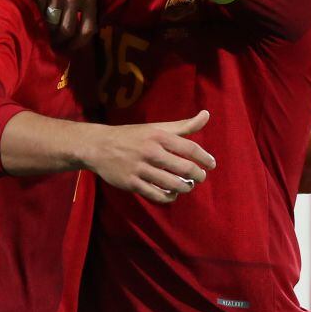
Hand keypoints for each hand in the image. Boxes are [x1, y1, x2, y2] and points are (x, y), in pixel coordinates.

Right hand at [14, 0, 97, 49]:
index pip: (88, 29)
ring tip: (45, 38)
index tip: (71, 48)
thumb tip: (88, 30)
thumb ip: (87, 3)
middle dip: (62, 43)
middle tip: (55, 46)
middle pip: (69, 30)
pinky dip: (37, 23)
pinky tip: (36, 25)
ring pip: (53, 25)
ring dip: (49, 36)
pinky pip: (39, 14)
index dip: (79, 44)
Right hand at [82, 111, 214, 204]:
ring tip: (187, 185)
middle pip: (184, 168)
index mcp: (158, 135)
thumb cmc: (132, 136)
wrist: (98, 146)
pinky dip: (168, 197)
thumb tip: (206, 114)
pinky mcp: (131, 183)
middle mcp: (150, 151)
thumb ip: (183, 125)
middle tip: (200, 177)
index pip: (190, 148)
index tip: (211, 164)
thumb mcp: (156, 127)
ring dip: (185, 187)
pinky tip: (172, 194)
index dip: (205, 158)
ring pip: (172, 184)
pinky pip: (156, 195)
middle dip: (197, 176)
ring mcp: (140, 168)